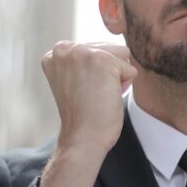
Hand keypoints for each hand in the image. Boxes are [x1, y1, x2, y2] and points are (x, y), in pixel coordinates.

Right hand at [41, 41, 136, 155]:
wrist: (82, 138)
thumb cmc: (84, 115)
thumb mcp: (75, 79)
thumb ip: (83, 61)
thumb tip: (120, 48)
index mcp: (55, 53)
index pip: (95, 49)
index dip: (97, 73)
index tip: (82, 91)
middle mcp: (64, 48)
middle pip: (110, 48)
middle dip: (108, 73)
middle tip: (91, 95)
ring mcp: (82, 52)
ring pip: (121, 55)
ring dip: (117, 77)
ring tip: (98, 95)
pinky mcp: (102, 61)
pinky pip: (130, 69)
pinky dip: (125, 86)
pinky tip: (106, 98)